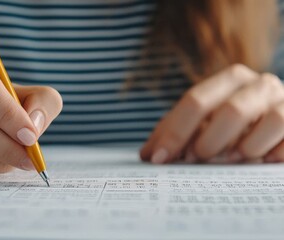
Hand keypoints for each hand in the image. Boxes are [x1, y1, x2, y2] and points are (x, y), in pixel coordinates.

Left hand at [140, 64, 283, 163]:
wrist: (280, 119)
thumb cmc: (235, 124)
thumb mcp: (204, 123)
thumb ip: (176, 133)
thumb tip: (147, 155)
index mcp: (230, 80)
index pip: (195, 101)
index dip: (174, 132)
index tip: (159, 159)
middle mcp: (259, 84)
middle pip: (230, 110)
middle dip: (209, 141)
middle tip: (196, 161)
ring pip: (268, 121)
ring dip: (245, 148)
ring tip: (232, 160)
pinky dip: (272, 154)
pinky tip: (261, 161)